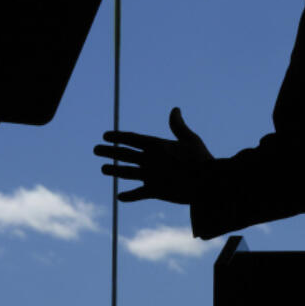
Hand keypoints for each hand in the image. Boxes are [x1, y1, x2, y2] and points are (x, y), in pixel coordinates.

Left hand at [94, 107, 212, 203]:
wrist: (209, 182)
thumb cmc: (202, 158)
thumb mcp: (190, 138)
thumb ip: (178, 125)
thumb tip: (174, 109)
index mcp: (157, 145)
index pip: (131, 138)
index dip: (117, 136)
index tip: (105, 135)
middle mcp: (150, 160)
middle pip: (123, 154)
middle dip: (108, 151)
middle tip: (95, 149)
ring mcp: (151, 176)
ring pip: (126, 173)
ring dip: (113, 170)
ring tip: (103, 169)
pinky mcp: (156, 191)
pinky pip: (138, 194)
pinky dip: (128, 196)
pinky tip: (119, 196)